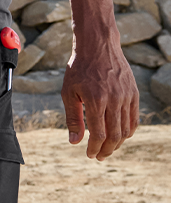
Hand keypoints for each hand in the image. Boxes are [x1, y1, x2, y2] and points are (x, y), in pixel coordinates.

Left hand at [62, 33, 138, 158]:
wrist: (98, 45)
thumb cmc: (79, 69)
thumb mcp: (69, 92)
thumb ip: (73, 118)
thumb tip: (75, 142)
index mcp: (96, 100)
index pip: (98, 134)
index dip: (94, 148)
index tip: (89, 155)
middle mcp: (114, 99)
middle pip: (114, 135)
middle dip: (106, 150)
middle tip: (99, 157)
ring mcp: (126, 96)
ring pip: (126, 129)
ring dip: (117, 143)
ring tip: (108, 149)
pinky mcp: (134, 93)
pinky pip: (134, 118)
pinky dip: (128, 130)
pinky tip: (119, 136)